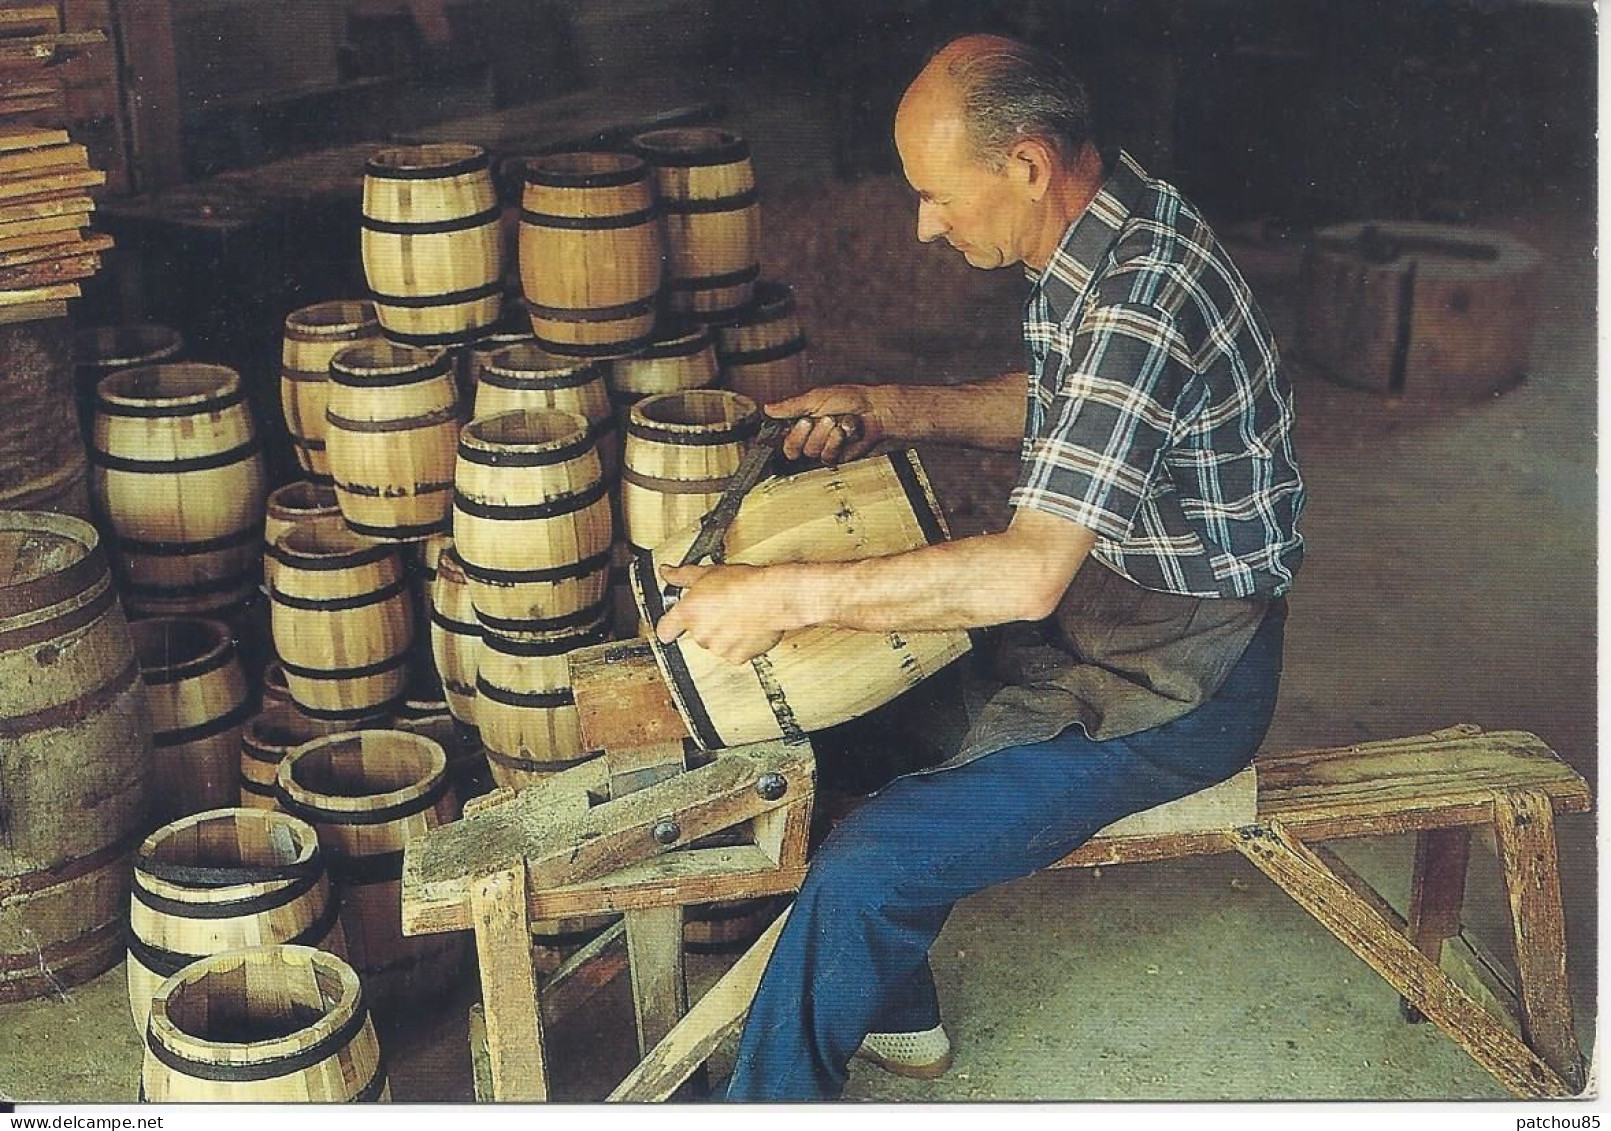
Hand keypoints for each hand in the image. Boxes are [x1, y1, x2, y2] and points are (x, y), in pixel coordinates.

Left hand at [654, 563, 784, 663]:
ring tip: (739, 616)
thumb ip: (682, 576)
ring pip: (717, 644)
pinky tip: (749, 627)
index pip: (665, 630)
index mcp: (688, 612)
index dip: (670, 627)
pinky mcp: (737, 657)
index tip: (675, 625)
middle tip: (722, 609)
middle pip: (696, 634)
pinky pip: (735, 653)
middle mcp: (700, 633)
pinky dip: (741, 644)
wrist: (774, 597)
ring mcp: (718, 648)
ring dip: (725, 634)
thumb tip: (666, 572)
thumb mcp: (708, 572)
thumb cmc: (745, 584)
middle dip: (708, 624)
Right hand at [765, 385, 887, 462]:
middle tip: (811, 421)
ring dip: (824, 435)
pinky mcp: (836, 456)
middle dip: (802, 434)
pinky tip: (843, 432)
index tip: (786, 425)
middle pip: (792, 449)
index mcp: (802, 419)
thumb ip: (790, 406)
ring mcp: (823, 446)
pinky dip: (836, 442)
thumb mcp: (815, 398)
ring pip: (810, 451)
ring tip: (835, 422)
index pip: (781, 435)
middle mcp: (810, 435)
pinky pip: (827, 456)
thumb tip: (768, 408)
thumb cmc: (850, 399)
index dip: (782, 434)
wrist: (874, 411)